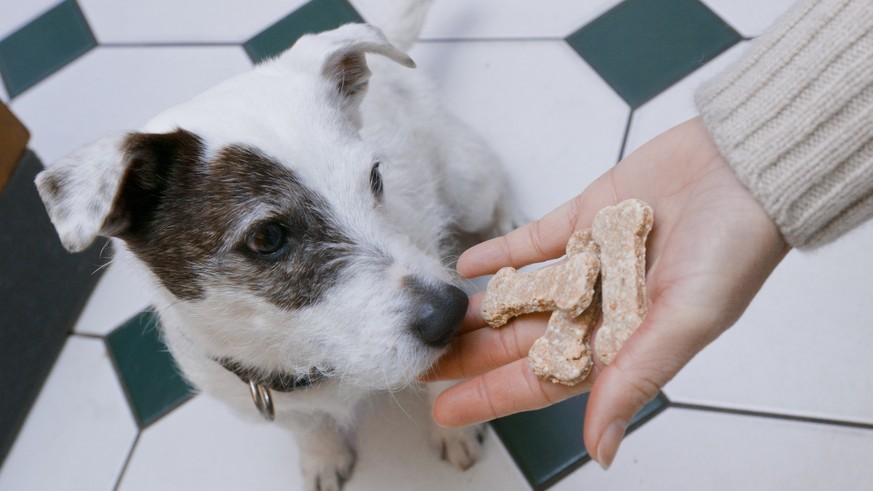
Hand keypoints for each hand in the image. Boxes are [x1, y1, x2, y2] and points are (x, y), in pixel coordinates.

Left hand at [428, 117, 789, 467]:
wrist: (744, 167)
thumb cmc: (733, 248)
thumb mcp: (684, 321)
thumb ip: (632, 378)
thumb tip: (601, 449)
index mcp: (621, 341)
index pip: (542, 379)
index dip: (492, 395)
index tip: (445, 408)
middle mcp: (600, 306)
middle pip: (520, 340)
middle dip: (470, 354)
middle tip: (417, 362)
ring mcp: (588, 261)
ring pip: (519, 293)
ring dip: (478, 308)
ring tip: (432, 319)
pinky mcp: (583, 218)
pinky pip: (532, 241)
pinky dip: (500, 253)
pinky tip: (466, 264)